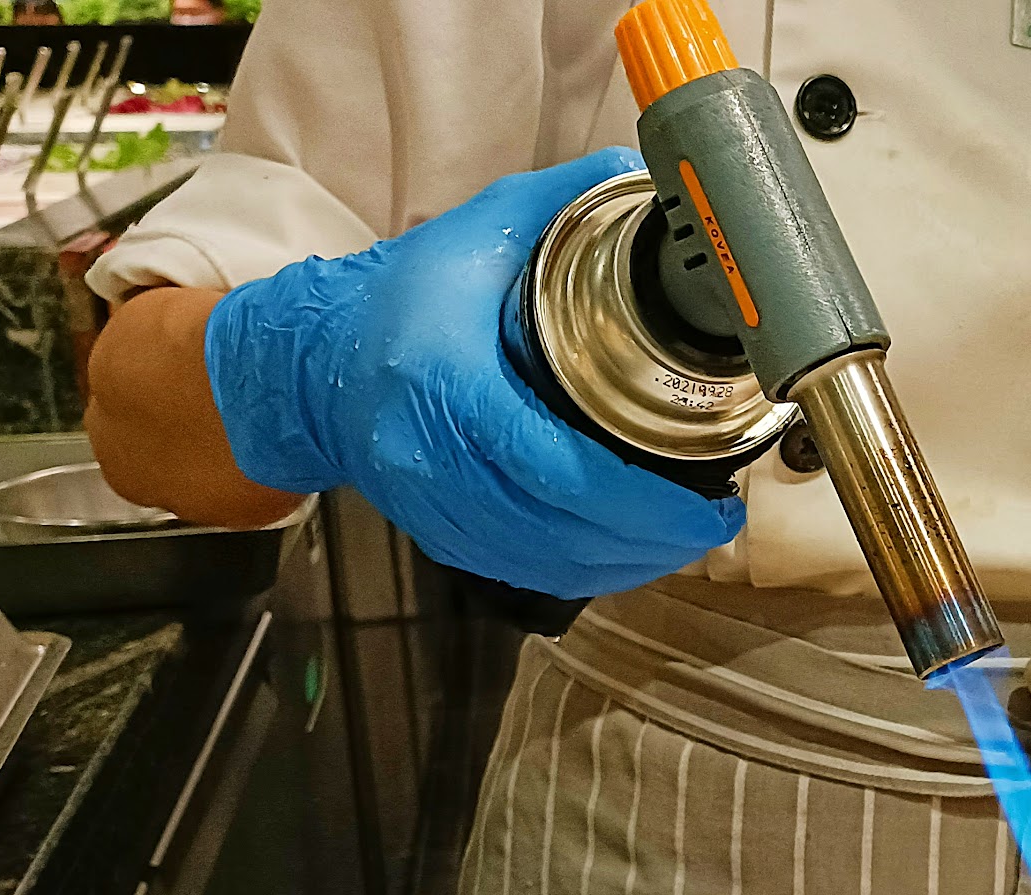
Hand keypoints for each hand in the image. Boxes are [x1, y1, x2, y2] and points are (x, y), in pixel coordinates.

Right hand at [202, 148, 741, 598]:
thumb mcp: (482, 230)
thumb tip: (656, 187)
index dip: (639, 500)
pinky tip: (631, 551)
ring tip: (685, 535)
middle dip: (652, 538)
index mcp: (444, 381)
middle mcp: (429, 457)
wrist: (316, 360)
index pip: (554, 465)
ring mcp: (429, 507)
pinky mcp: (438, 536)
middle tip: (714, 518)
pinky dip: (586, 569)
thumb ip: (568, 205)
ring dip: (627, 561)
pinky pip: (525, 572)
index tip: (705, 502)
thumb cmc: (405, 295)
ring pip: (547, 562)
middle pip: (560, 529)